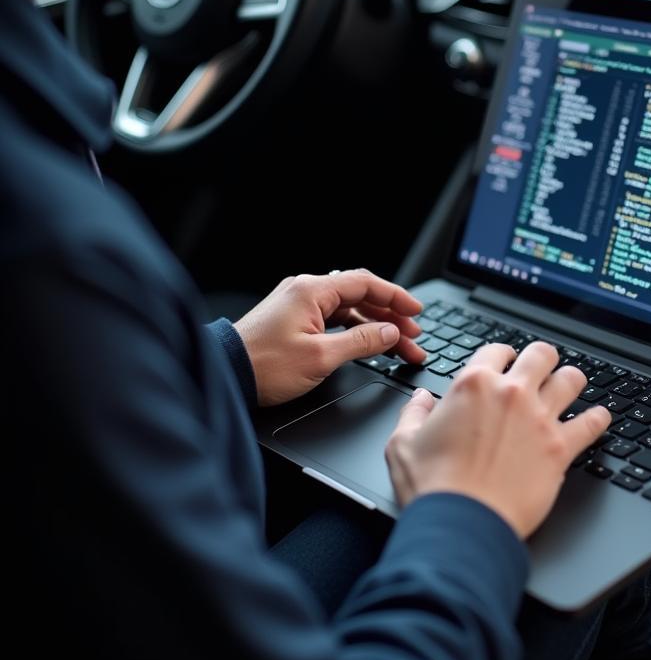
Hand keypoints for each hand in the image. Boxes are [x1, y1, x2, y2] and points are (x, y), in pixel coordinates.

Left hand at [233, 269, 425, 406]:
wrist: (225, 376)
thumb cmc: (264, 365)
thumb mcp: (321, 356)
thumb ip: (361, 341)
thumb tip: (390, 332)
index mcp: (313, 290)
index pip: (366, 284)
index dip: (396, 297)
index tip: (416, 312)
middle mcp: (306, 291)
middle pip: (361, 296)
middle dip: (391, 316)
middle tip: (413, 336)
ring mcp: (299, 305)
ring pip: (349, 310)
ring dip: (375, 326)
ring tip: (399, 345)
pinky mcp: (294, 321)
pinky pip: (334, 319)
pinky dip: (355, 331)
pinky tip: (370, 344)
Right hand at [385, 341, 611, 539]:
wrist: (461, 524)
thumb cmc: (432, 487)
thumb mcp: (402, 443)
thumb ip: (413, 414)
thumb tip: (421, 400)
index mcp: (473, 385)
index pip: (496, 350)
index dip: (501, 356)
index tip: (504, 364)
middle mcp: (510, 394)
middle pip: (542, 354)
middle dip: (541, 360)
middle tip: (540, 370)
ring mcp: (539, 419)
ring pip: (571, 379)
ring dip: (571, 381)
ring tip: (569, 387)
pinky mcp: (560, 448)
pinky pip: (592, 423)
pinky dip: (598, 418)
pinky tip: (598, 418)